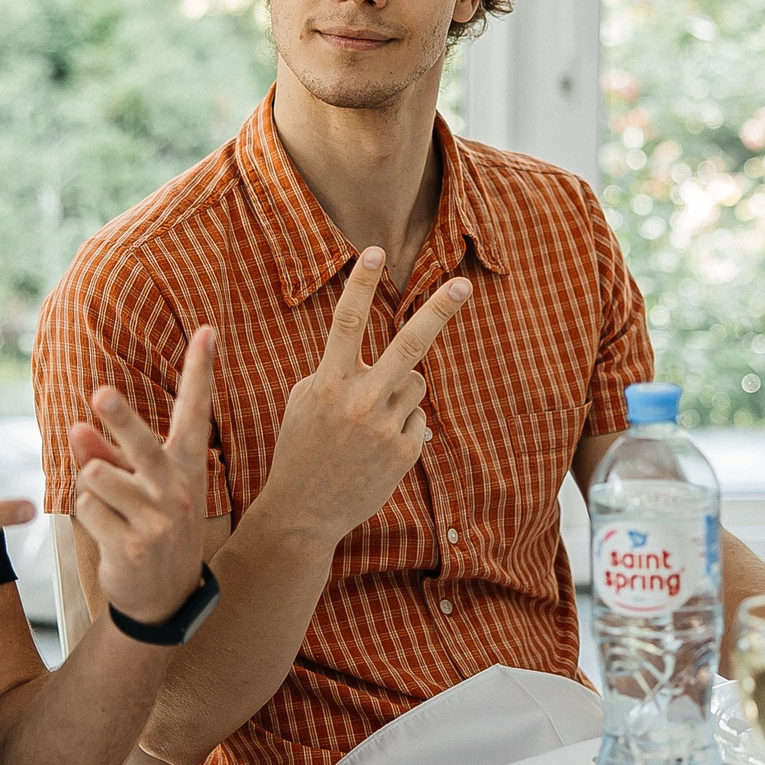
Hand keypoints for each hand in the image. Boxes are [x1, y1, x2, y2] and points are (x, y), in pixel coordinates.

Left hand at [65, 327, 218, 622]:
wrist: (164, 595)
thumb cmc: (149, 525)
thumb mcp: (137, 486)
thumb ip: (107, 453)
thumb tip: (77, 428)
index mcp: (186, 465)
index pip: (196, 410)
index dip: (201, 370)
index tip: (208, 330)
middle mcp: (177, 487)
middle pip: (141, 443)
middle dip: (119, 418)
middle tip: (100, 393)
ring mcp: (158, 518)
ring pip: (97, 476)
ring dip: (90, 485)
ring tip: (109, 506)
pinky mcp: (133, 543)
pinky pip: (87, 508)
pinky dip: (86, 515)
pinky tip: (107, 532)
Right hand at [263, 248, 471, 543]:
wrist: (304, 513)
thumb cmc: (300, 449)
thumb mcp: (304, 402)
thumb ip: (334, 372)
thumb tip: (371, 357)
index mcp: (327, 383)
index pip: (345, 322)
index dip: (361, 284)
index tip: (375, 252)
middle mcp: (359, 401)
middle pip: (409, 344)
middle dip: (439, 310)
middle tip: (464, 284)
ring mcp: (385, 427)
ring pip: (416, 383)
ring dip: (401, 391)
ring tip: (370, 421)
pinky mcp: (404, 451)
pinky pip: (417, 419)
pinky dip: (403, 426)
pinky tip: (376, 449)